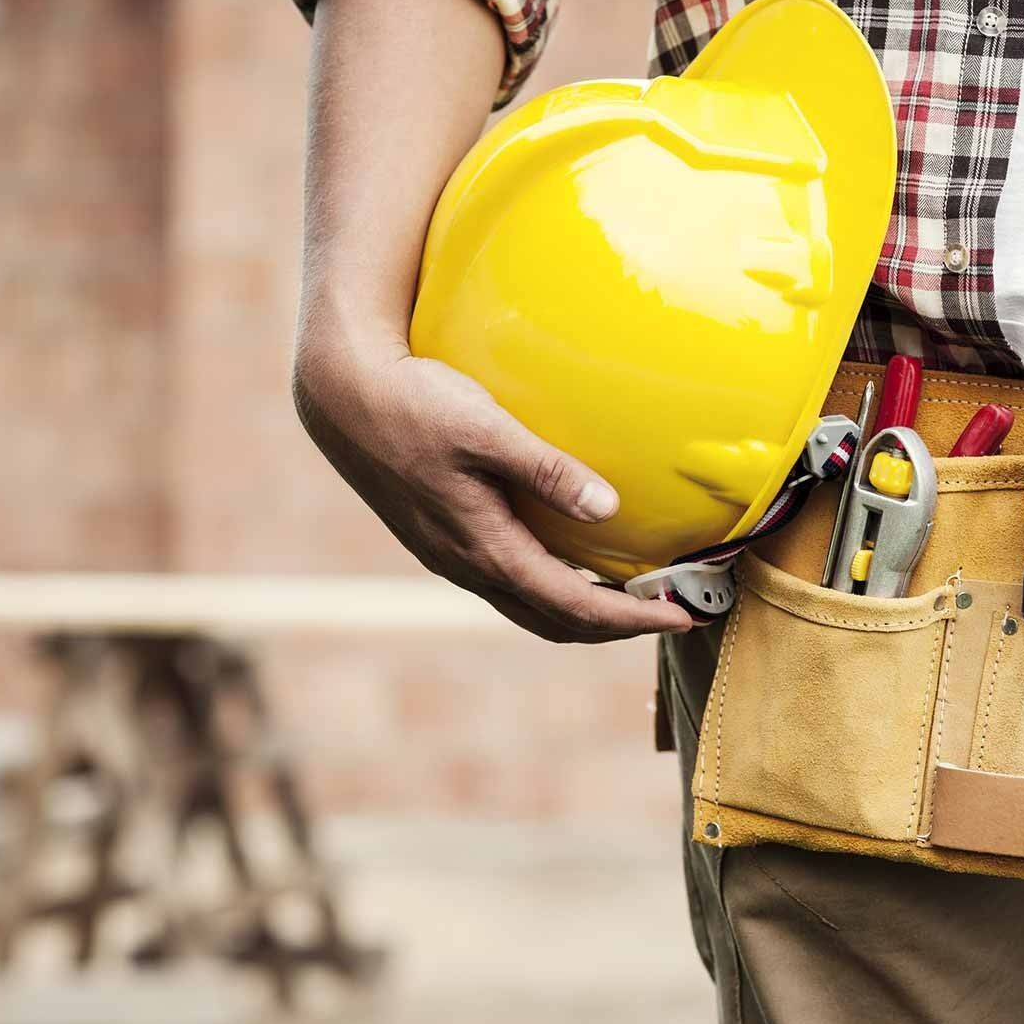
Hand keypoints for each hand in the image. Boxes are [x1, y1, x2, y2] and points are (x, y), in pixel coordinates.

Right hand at [293, 329, 692, 642]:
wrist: (341, 396)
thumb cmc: (414, 402)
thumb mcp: (485, 428)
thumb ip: (548, 470)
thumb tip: (610, 509)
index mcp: (484, 548)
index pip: (574, 607)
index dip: (632, 619)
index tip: (682, 615)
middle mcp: (467, 565)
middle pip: (554, 623)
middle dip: (614, 627)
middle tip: (669, 612)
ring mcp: (451, 555)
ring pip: (528, 607)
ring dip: (582, 611)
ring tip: (629, 596)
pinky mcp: (442, 537)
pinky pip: (508, 583)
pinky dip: (550, 587)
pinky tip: (571, 559)